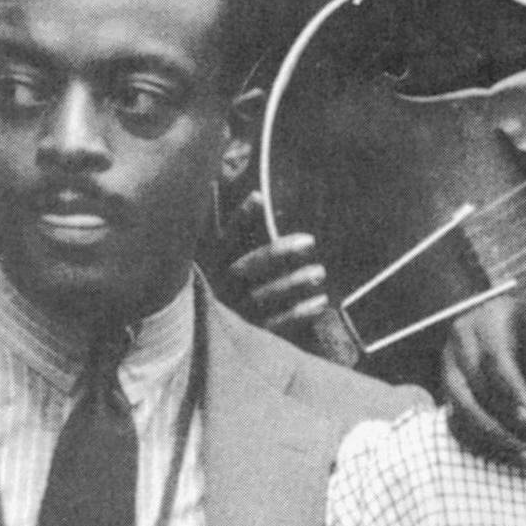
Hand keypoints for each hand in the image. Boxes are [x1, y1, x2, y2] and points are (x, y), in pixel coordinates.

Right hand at [211, 192, 356, 361]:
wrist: (203, 343)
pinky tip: (321, 303)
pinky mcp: (251, 334)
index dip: (238, 218)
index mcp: (209, 266)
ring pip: (264, 297)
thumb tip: (223, 182)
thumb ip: (218, 224)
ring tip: (320, 272)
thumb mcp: (213, 257)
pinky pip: (277, 325)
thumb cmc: (217, 286)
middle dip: (278, 253)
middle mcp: (220, 288)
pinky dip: (300, 314)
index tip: (258, 196)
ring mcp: (235, 312)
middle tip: (310, 240)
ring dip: (294, 283)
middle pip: (248, 267)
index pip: (223, 238)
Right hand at [440, 297, 525, 469]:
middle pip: (477, 390)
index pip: (495, 359)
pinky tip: (516, 460)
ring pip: (463, 413)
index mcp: (492, 318)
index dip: (513, 393)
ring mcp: (451, 368)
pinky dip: (485, 448)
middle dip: (512, 427)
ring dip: (498, 444)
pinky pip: (459, 427)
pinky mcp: (450, 394)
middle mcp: (463, 341)